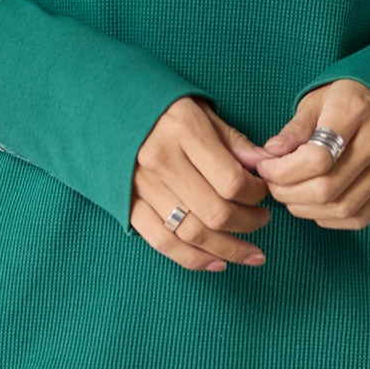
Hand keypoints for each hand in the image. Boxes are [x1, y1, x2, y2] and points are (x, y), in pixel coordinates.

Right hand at [129, 96, 273, 271]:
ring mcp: (142, 186)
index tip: (264, 192)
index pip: (231, 180)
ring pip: (192, 233)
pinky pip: (163, 242)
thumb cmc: (159, 106)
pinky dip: (193, 259)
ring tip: (252, 253)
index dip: (257, 194)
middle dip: (248, 223)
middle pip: (215, 212)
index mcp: (183, 131)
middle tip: (263, 220)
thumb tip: (265, 164)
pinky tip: (217, 262)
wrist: (104, 107)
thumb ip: (232, 139)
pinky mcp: (127, 205)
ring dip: (228, 250)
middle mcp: (161, 161)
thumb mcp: (199, 109)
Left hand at [238, 79, 369, 228]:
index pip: (317, 157)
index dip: (283, 171)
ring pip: (342, 207)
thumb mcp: (315, 100)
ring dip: (305, 209)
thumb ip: (294, 129)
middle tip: (273, 184)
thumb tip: (270, 155)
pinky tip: (314, 203)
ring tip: (290, 194)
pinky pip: (358, 218)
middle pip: (327, 187)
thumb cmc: (345, 99)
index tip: (266, 167)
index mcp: (355, 110)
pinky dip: (328, 217)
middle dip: (289, 193)